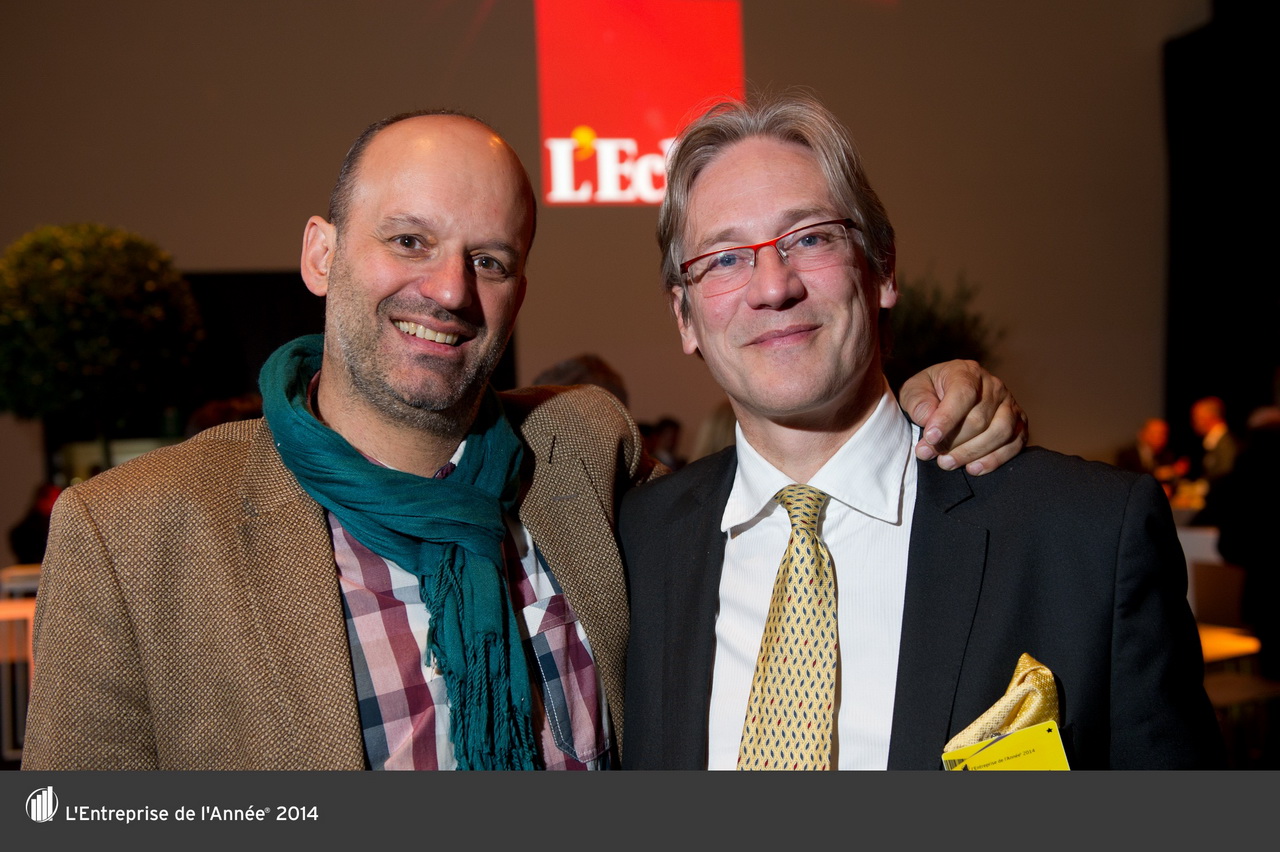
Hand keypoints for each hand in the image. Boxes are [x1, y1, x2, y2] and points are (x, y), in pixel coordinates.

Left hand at [899, 360, 1028, 474]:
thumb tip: (928, 420)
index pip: (963, 394)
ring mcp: (1009, 405)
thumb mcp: (914, 391)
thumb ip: (918, 403)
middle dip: (953, 442)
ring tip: (947, 463)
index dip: (947, 419)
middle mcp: (994, 386)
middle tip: (929, 454)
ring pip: (999, 433)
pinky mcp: (1019, 424)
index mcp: (967, 372)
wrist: (947, 394)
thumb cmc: (929, 393)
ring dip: (971, 453)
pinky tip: (973, 468)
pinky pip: (1013, 444)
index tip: (930, 438)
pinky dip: (994, 460)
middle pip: (979, 419)